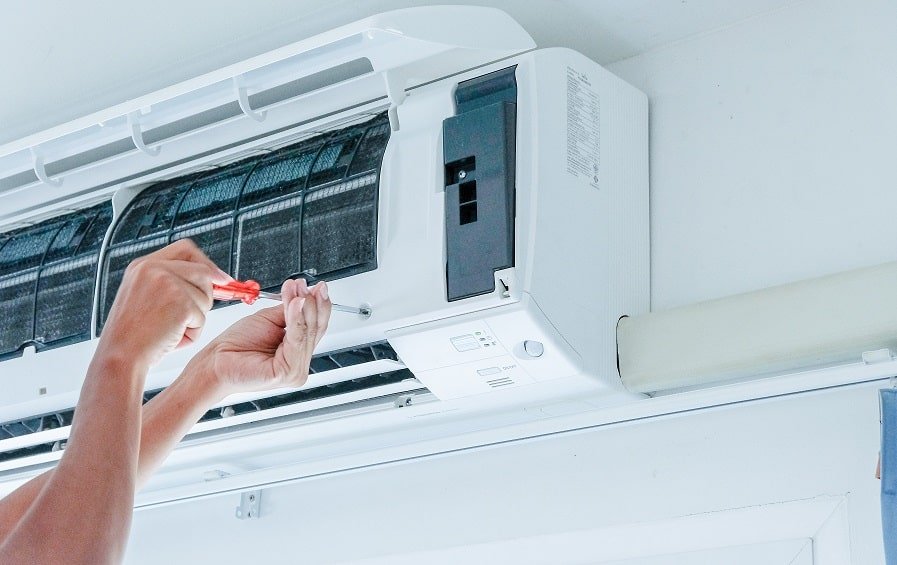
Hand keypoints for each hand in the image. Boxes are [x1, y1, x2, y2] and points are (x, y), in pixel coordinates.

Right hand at [97, 240, 231, 370]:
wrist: (119, 356)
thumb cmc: (132, 336)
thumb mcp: (144, 297)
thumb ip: (172, 282)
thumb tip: (215, 278)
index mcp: (142, 265)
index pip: (186, 249)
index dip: (206, 263)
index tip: (219, 277)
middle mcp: (153, 268)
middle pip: (203, 272)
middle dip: (205, 296)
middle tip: (189, 317)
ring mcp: (167, 283)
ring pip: (206, 296)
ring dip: (195, 318)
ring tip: (169, 329)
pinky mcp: (180, 302)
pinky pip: (202, 317)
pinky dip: (192, 333)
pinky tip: (170, 338)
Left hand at [194, 278, 331, 395]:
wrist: (216, 362)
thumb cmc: (235, 346)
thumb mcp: (268, 320)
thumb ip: (289, 312)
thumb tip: (304, 295)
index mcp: (296, 352)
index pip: (316, 327)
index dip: (319, 305)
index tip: (318, 286)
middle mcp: (299, 364)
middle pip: (316, 329)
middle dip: (312, 303)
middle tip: (307, 285)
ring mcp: (296, 371)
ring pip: (308, 333)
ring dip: (304, 308)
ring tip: (298, 290)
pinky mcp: (288, 373)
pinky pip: (297, 341)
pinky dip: (296, 320)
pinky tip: (295, 304)